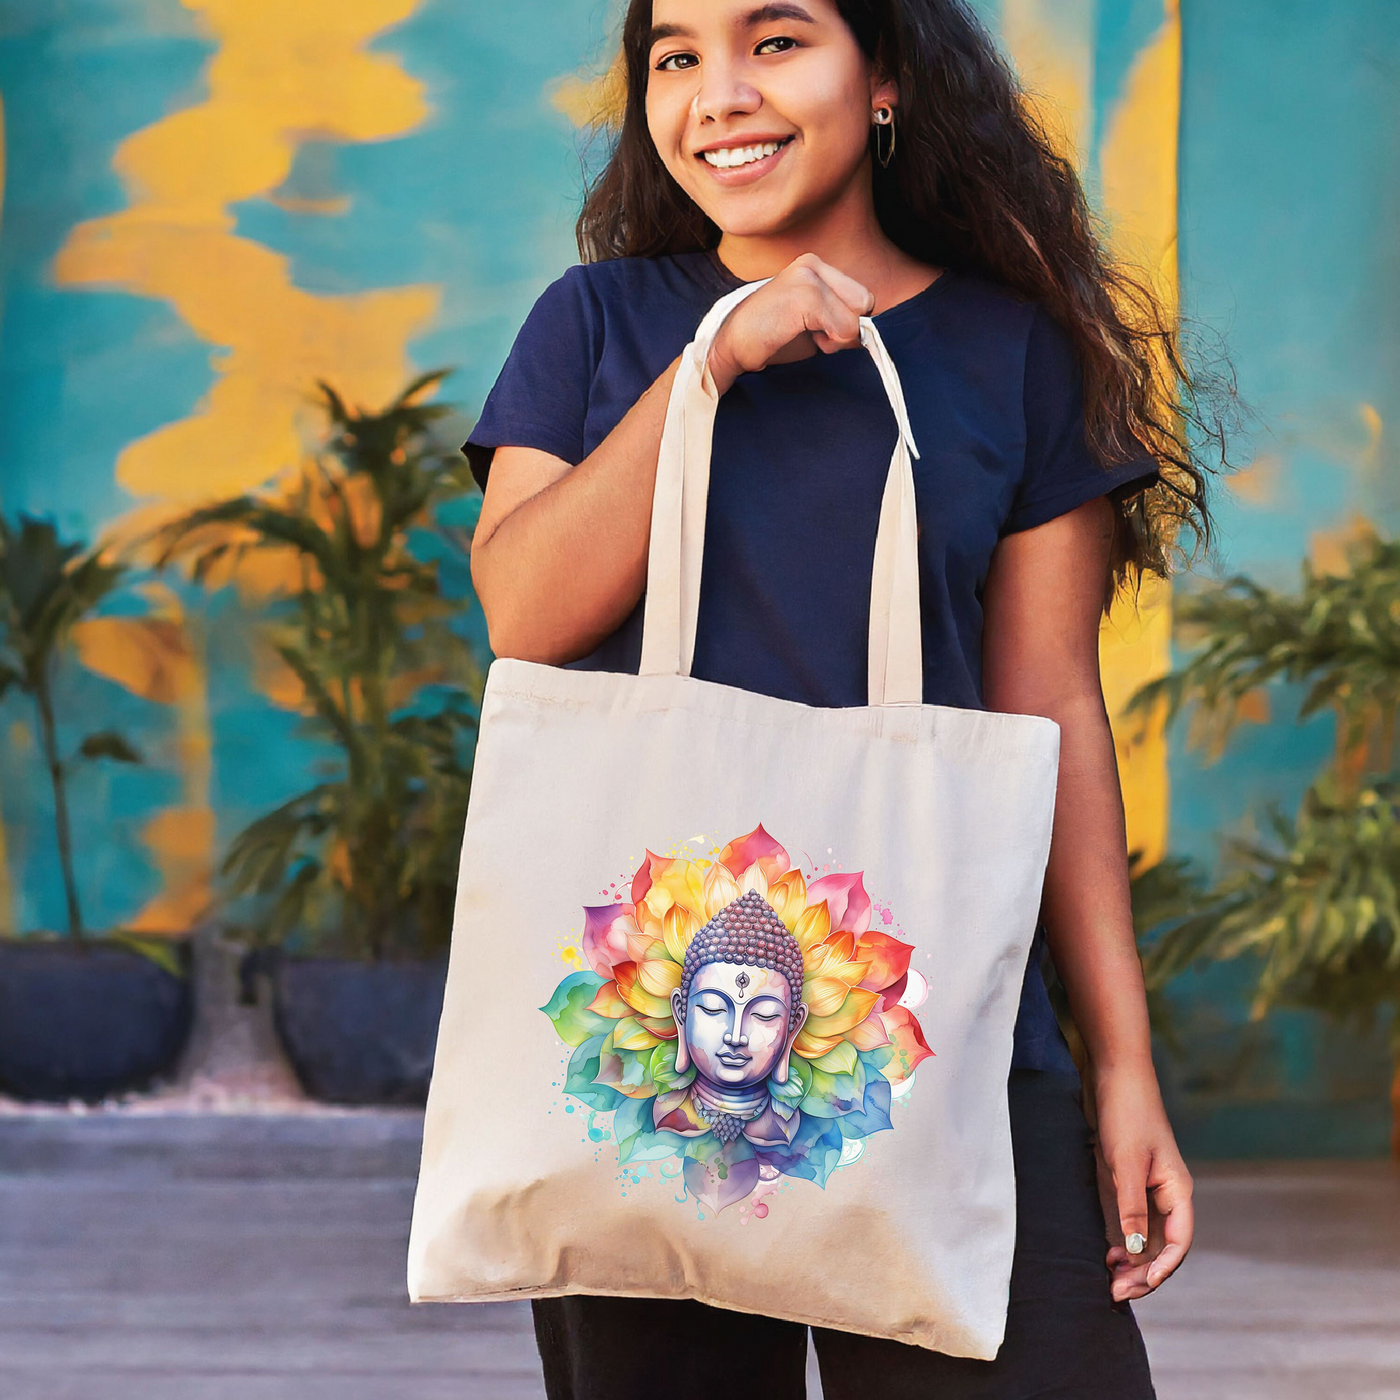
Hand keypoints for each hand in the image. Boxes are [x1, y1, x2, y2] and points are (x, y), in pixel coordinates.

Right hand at [707, 253, 874, 394]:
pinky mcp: (805, 296)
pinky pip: (844, 328)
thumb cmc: (770, 338)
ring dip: (834, 339)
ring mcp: (809, 277)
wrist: (730, 346)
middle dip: (845, 328)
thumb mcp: (812, 325)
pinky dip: (827, 343)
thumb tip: (869, 332)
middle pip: (865, 302)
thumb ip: (840, 320)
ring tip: (800, 334)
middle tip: (810, 334)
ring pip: (855, 318)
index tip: (816, 331)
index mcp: (814, 266)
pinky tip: (796, 335)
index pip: (861, 297)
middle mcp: (813, 264)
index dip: (847, 322)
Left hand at [1090, 1061, 1193, 1302]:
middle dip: (1142, 1272)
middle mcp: (1167, 1194)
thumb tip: (1134, 1250)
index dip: (1162, 1268)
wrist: (1114, 1074)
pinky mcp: (1128, 1181)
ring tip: (1108, 1279)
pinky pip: (1131, 1221)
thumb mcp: (1125, 1162)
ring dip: (1131, 1261)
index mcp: (1177, 1190)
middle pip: (1162, 1246)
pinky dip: (1122, 1241)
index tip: (1139, 1285)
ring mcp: (1148, 1188)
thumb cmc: (1126, 1113)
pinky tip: (1105, 1252)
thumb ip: (1131, 1205)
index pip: (1178, 1242)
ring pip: (1146, 1237)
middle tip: (1114, 1292)